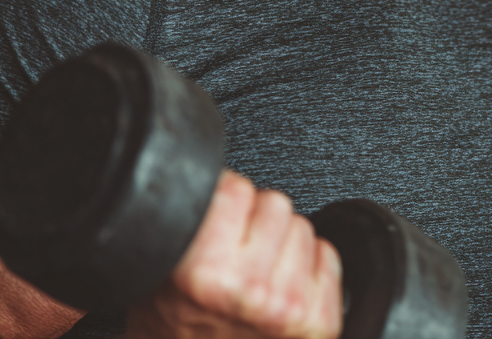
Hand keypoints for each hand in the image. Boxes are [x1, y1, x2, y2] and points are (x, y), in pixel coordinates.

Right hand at [126, 170, 342, 338]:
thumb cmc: (176, 318)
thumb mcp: (163, 261)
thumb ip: (192, 212)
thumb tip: (209, 169)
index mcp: (206, 270)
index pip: (237, 188)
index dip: (225, 201)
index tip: (219, 223)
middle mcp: (250, 289)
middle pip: (276, 203)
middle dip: (257, 222)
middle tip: (236, 254)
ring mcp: (287, 307)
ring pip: (303, 228)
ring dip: (283, 245)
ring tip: (256, 273)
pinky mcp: (316, 322)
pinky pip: (327, 256)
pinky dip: (310, 267)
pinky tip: (281, 285)